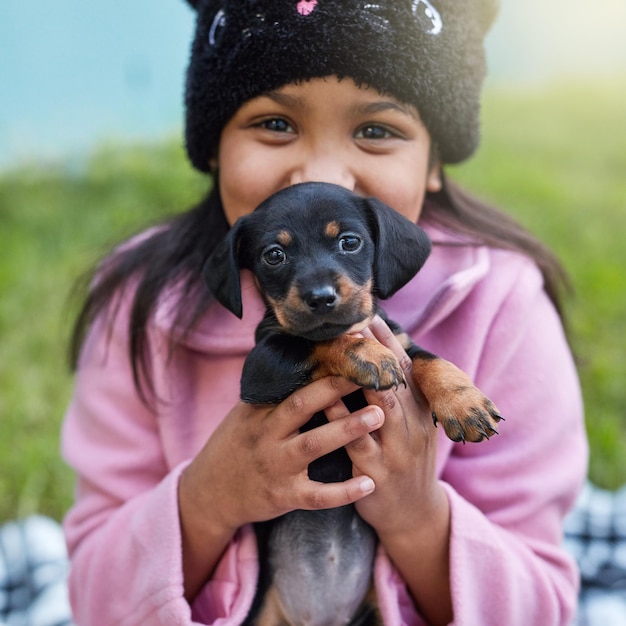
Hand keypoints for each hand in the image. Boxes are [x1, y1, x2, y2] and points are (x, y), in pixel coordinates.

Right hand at [178, 375, 383, 599]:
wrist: (211, 493)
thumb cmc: (237, 445)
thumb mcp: (247, 414)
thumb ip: (273, 393)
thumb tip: (304, 357)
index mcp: (261, 411)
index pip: (294, 384)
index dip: (323, 369)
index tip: (351, 354)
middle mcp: (268, 435)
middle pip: (302, 406)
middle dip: (336, 389)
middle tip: (370, 377)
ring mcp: (276, 466)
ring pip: (314, 445)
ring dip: (347, 429)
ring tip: (378, 416)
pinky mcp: (283, 496)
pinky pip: (317, 495)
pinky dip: (343, 492)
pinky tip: (369, 483)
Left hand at [326, 316, 442, 534]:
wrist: (414, 514)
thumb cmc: (406, 460)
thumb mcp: (414, 426)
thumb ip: (401, 394)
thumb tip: (385, 354)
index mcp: (421, 413)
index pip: (406, 369)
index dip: (389, 342)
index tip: (371, 316)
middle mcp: (414, 428)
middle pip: (394, 382)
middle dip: (374, 352)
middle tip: (352, 324)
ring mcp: (397, 452)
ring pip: (382, 408)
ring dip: (362, 379)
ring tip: (342, 353)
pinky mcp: (378, 475)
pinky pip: (359, 444)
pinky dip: (343, 421)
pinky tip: (326, 402)